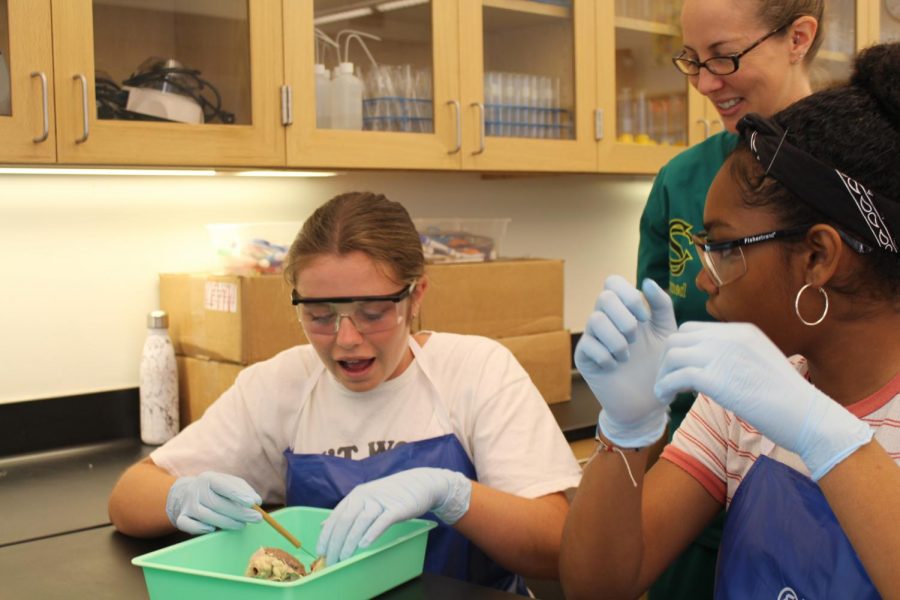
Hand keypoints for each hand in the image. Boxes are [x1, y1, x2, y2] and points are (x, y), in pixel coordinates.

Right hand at [165, 471, 261, 534]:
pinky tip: (213, 529)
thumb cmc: (216, 490)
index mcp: (209, 478)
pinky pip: (189, 526)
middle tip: (256, 518)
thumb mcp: (229, 483)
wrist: (187, 494)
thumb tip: (257, 502)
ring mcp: (187, 504)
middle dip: (239, 513)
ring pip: (206, 516)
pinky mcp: (181, 518)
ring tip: (242, 524)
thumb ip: (244, 490)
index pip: (224, 486)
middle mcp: (196, 490)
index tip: (252, 503)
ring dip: (227, 523)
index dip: (239, 495)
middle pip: (218, 504)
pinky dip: (200, 528)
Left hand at [317, 467, 470, 565]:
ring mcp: (381, 500)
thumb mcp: (365, 500)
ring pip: (361, 521)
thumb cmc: (390, 495)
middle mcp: (365, 496)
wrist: (419, 484)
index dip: (326, 534)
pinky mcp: (397, 507)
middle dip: (336, 542)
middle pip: (346, 520)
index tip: (321, 551)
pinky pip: (382, 521)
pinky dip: (372, 533)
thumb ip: (346, 512)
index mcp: (356, 495)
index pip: (336, 516)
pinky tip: (364, 545)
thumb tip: (323, 525)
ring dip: (350, 541)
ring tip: (344, 556)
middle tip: (332, 559)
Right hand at [574, 276, 675, 446]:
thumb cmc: (659, 366)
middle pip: (604, 297)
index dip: (629, 295)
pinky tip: (615, 367)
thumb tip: (646, 281)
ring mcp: (593, 338)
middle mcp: (606, 321)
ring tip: (627, 357)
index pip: (613, 282)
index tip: (645, 317)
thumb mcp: (667, 332)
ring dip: (617, 339)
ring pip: (595, 319)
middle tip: (636, 338)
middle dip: (625, 317)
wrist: (650, 403)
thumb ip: (661, 305)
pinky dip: (606, 356)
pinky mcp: (584, 358)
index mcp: (624, 310)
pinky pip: (588, 345)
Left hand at [654, 322, 872, 479]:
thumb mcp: (760, 362)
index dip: (680, 349)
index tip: (678, 370)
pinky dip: (666, 387)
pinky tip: (666, 398)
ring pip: (673, 356)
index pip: (693, 329)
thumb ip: (735, 355)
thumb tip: (710, 364)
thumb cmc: (787, 398)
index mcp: (741, 331)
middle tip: (667, 381)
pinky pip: (677, 377)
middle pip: (678, 339)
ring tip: (664, 392)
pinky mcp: (718, 380)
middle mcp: (730, 337)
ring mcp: (723, 356)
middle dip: (666, 360)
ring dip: (663, 375)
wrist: (807, 416)